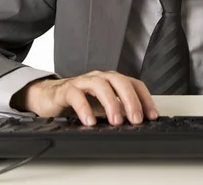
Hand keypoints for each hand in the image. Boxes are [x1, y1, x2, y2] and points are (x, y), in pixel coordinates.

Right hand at [14, 70, 158, 125]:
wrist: (50, 97)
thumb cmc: (80, 100)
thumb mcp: (104, 107)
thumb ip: (119, 111)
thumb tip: (137, 123)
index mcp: (112, 80)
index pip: (134, 84)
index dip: (145, 99)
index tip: (152, 116)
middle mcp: (100, 77)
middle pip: (120, 81)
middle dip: (130, 100)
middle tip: (136, 119)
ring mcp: (83, 81)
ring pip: (100, 85)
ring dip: (111, 103)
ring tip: (115, 121)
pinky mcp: (66, 90)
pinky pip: (76, 96)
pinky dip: (84, 108)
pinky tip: (89, 122)